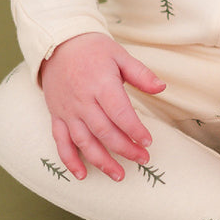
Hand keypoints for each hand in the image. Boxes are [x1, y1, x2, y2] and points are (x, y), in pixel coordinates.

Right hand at [40, 33, 164, 181]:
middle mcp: (83, 101)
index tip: (148, 142)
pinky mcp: (56, 116)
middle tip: (142, 160)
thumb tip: (162, 88)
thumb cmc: (93, 50)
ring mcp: (68, 111)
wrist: (58, 44)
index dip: (134, 131)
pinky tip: (81, 175)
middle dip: (125, 149)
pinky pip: (61, 142)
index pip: (120, 113)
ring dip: (101, 161)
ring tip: (119, 175)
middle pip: (105, 132)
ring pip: (84, 141)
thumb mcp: (120, 55)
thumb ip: (141, 74)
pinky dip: (70, 160)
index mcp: (101, 84)